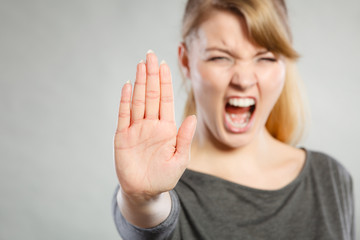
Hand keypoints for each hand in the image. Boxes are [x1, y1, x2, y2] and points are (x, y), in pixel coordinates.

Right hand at [114, 51, 196, 201]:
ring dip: (139, 83)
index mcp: (166, 128)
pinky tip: (127, 86)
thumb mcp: (180, 160)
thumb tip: (190, 118)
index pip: (165, 100)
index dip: (165, 82)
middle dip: (152, 75)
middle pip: (151, 95)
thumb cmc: (164, 177)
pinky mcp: (122, 137)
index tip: (165, 65)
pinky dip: (125, 101)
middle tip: (151, 55)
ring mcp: (136, 129)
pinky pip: (124, 115)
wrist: (145, 191)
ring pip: (138, 101)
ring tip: (141, 65)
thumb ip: (184, 138)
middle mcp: (151, 124)